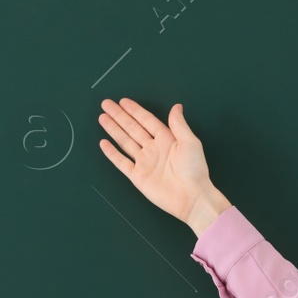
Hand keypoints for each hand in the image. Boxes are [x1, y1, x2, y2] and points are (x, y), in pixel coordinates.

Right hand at [98, 98, 228, 232]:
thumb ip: (179, 124)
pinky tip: (104, 143)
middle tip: (106, 104)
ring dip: (113, 130)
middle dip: (119, 116)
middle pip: (132, 128)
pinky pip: (121, 162)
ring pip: (125, 142)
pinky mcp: (138, 177)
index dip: (134, 111)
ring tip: (102, 118)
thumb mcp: (190, 142)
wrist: (191, 197)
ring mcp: (144, 162)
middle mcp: (153, 148)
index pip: (146, 121)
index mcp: (166, 139)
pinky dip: (112, 153)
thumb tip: (176, 106)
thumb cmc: (194, 169)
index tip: (123, 101)